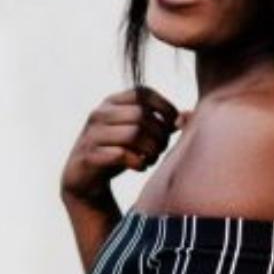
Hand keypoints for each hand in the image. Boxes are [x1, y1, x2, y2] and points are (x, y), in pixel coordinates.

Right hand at [61, 87, 184, 206]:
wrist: (85, 180)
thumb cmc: (117, 152)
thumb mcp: (138, 135)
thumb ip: (161, 124)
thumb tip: (188, 116)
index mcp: (111, 102)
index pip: (142, 93)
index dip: (164, 107)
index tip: (173, 125)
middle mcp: (99, 114)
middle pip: (141, 115)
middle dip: (159, 135)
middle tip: (160, 149)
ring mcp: (91, 134)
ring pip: (133, 134)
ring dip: (150, 150)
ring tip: (151, 158)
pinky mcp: (88, 155)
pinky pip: (120, 155)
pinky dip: (137, 163)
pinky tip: (140, 167)